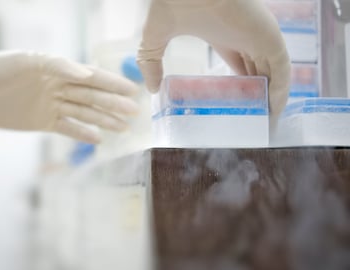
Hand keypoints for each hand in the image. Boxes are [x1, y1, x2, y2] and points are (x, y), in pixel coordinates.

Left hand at [0, 42, 139, 142]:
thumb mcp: (24, 61)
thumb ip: (57, 65)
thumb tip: (86, 73)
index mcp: (55, 67)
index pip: (90, 76)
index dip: (112, 83)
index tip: (132, 89)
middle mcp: (56, 86)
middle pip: (91, 96)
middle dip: (113, 104)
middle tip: (135, 113)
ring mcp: (49, 105)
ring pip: (83, 113)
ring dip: (103, 120)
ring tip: (124, 128)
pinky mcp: (40, 121)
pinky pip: (66, 128)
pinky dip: (83, 133)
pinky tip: (99, 139)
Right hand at [138, 0, 289, 127]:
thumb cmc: (172, 2)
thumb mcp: (155, 39)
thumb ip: (151, 62)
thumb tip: (151, 87)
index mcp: (223, 35)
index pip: (239, 65)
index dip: (241, 87)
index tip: (237, 109)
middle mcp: (244, 37)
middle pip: (258, 72)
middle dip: (257, 97)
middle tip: (251, 124)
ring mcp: (258, 38)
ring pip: (273, 73)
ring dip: (271, 99)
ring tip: (264, 126)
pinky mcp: (269, 38)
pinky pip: (282, 70)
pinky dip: (281, 91)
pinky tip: (273, 112)